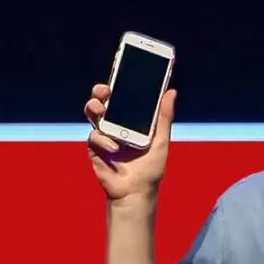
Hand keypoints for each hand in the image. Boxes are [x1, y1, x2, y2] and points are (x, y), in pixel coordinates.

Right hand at [84, 84, 176, 204]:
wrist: (136, 192)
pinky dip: (103, 140)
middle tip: (106, 89)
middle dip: (101, 90)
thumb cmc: (150, 168)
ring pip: (92, 113)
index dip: (121, 82)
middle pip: (103, 100)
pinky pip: (94, 136)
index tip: (124, 70)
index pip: (124, 95)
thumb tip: (171, 91)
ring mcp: (104, 134)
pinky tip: (115, 148)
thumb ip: (164, 117)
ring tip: (101, 108)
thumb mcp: (160, 140)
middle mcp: (115, 123)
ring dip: (94, 106)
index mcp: (131, 119)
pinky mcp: (95, 148)